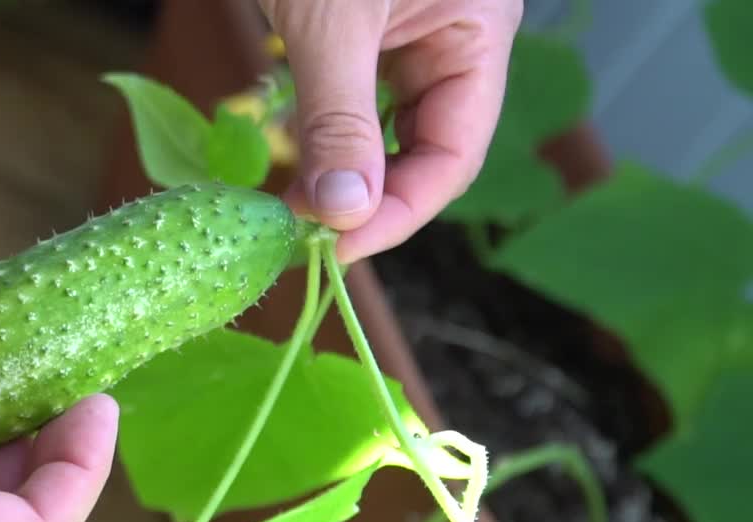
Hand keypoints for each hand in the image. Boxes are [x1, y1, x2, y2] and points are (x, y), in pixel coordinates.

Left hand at [259, 0, 522, 261]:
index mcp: (477, 31)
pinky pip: (353, 102)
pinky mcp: (363, 32)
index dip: (400, 212)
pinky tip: (294, 160)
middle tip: (305, 227)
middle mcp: (453, 39)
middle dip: (366, 196)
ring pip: (385, 131)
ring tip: (293, 202)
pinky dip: (324, 135)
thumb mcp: (331, 25)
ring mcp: (410, 35)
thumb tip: (345, 212)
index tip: (339, 247)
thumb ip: (340, 117)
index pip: (455, 153)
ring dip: (341, 171)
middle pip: (424, 149)